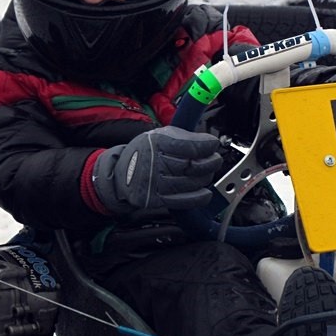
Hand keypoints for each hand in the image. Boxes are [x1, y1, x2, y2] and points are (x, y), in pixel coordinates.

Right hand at [92, 126, 221, 213]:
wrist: (120, 175)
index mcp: (155, 141)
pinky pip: (182, 200)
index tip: (214, 144)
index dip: (205, 145)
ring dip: (205, 178)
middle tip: (215, 159)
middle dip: (209, 162)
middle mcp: (154, 161)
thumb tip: (208, 141)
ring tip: (207, 173)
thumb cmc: (144, 152)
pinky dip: (198, 197)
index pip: (187, 145)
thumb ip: (183, 137)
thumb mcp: (159, 135)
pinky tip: (206, 192)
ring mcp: (153, 182)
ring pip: (190, 182)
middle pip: (191, 165)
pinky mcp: (155, 199)